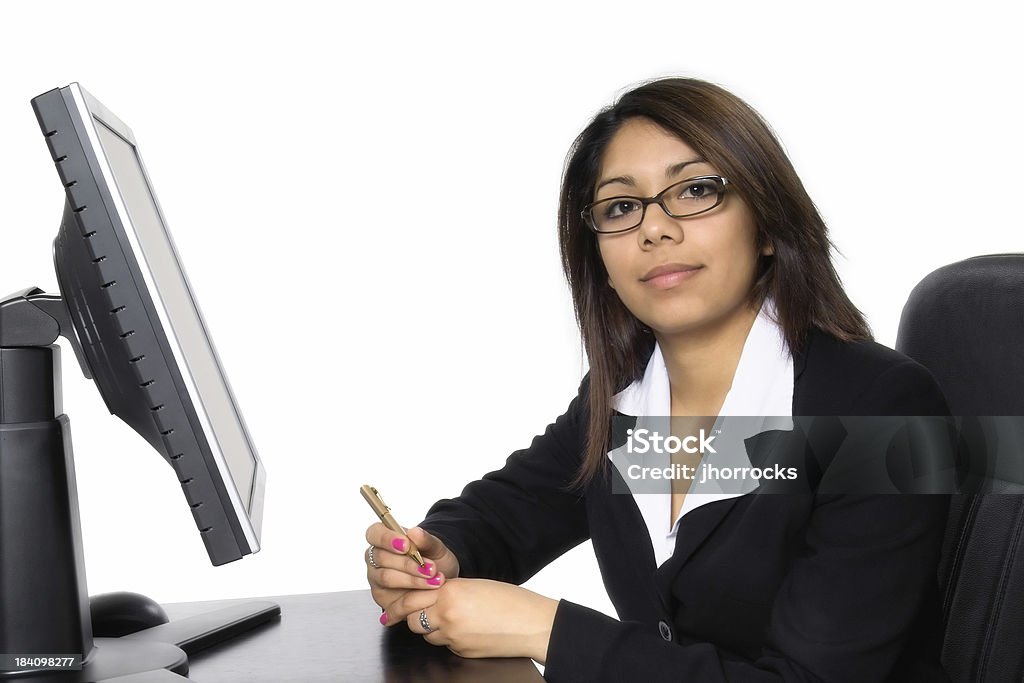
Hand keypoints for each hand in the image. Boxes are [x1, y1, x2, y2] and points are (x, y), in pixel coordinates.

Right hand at [364, 524, 460, 623]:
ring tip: (433, 579)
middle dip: (407, 563)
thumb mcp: (435, 547)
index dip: (387, 538)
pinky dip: (414, 595)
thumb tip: (415, 532)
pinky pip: (392, 597)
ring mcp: (377, 579)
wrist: (441, 580)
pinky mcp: (382, 598)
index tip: (406, 545)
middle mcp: (376, 559)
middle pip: (381, 558)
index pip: (375, 533)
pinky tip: (429, 592)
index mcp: (383, 539)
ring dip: (412, 579)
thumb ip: (426, 540)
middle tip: (429, 567)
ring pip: (386, 577)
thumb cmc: (433, 559)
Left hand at [406, 578, 558, 663]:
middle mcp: (447, 613)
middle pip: (413, 619)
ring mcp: (453, 636)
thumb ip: (450, 590)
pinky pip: (445, 645)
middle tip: (414, 614)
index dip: (401, 602)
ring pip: (427, 635)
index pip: (411, 598)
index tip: (394, 605)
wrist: (532, 624)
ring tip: (450, 619)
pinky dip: (449, 638)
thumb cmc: (510, 600)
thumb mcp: (475, 585)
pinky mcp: (461, 651)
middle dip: (412, 617)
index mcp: (450, 591)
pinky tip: (466, 630)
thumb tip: (430, 596)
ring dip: (431, 628)